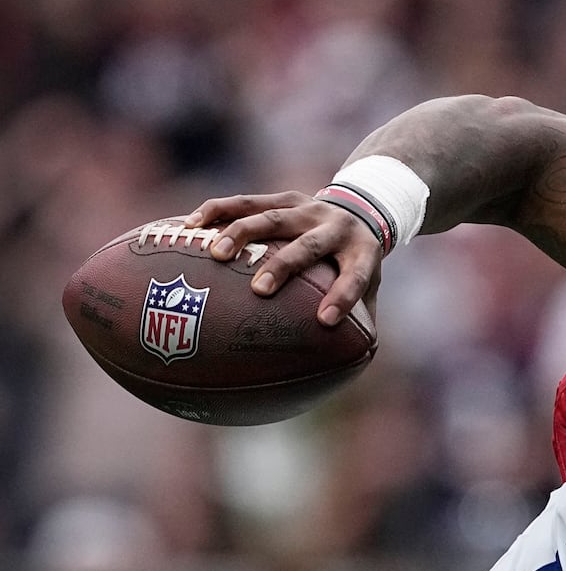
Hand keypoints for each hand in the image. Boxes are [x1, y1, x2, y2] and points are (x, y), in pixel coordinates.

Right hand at [185, 192, 382, 325]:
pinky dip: (217, 211)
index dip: (343, 297)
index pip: (356, 276)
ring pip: (273, 218)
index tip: (325, 321)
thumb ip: (360, 325)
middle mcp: (336, 227)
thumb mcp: (370, 289)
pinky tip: (190, 226)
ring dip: (242, 234)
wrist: (361, 210)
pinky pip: (246, 201)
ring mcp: (307, 208)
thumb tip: (344, 373)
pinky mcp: (282, 198)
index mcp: (362, 253)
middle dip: (283, 266)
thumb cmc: (355, 265)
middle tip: (259, 290)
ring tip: (215, 255)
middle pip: (309, 246)